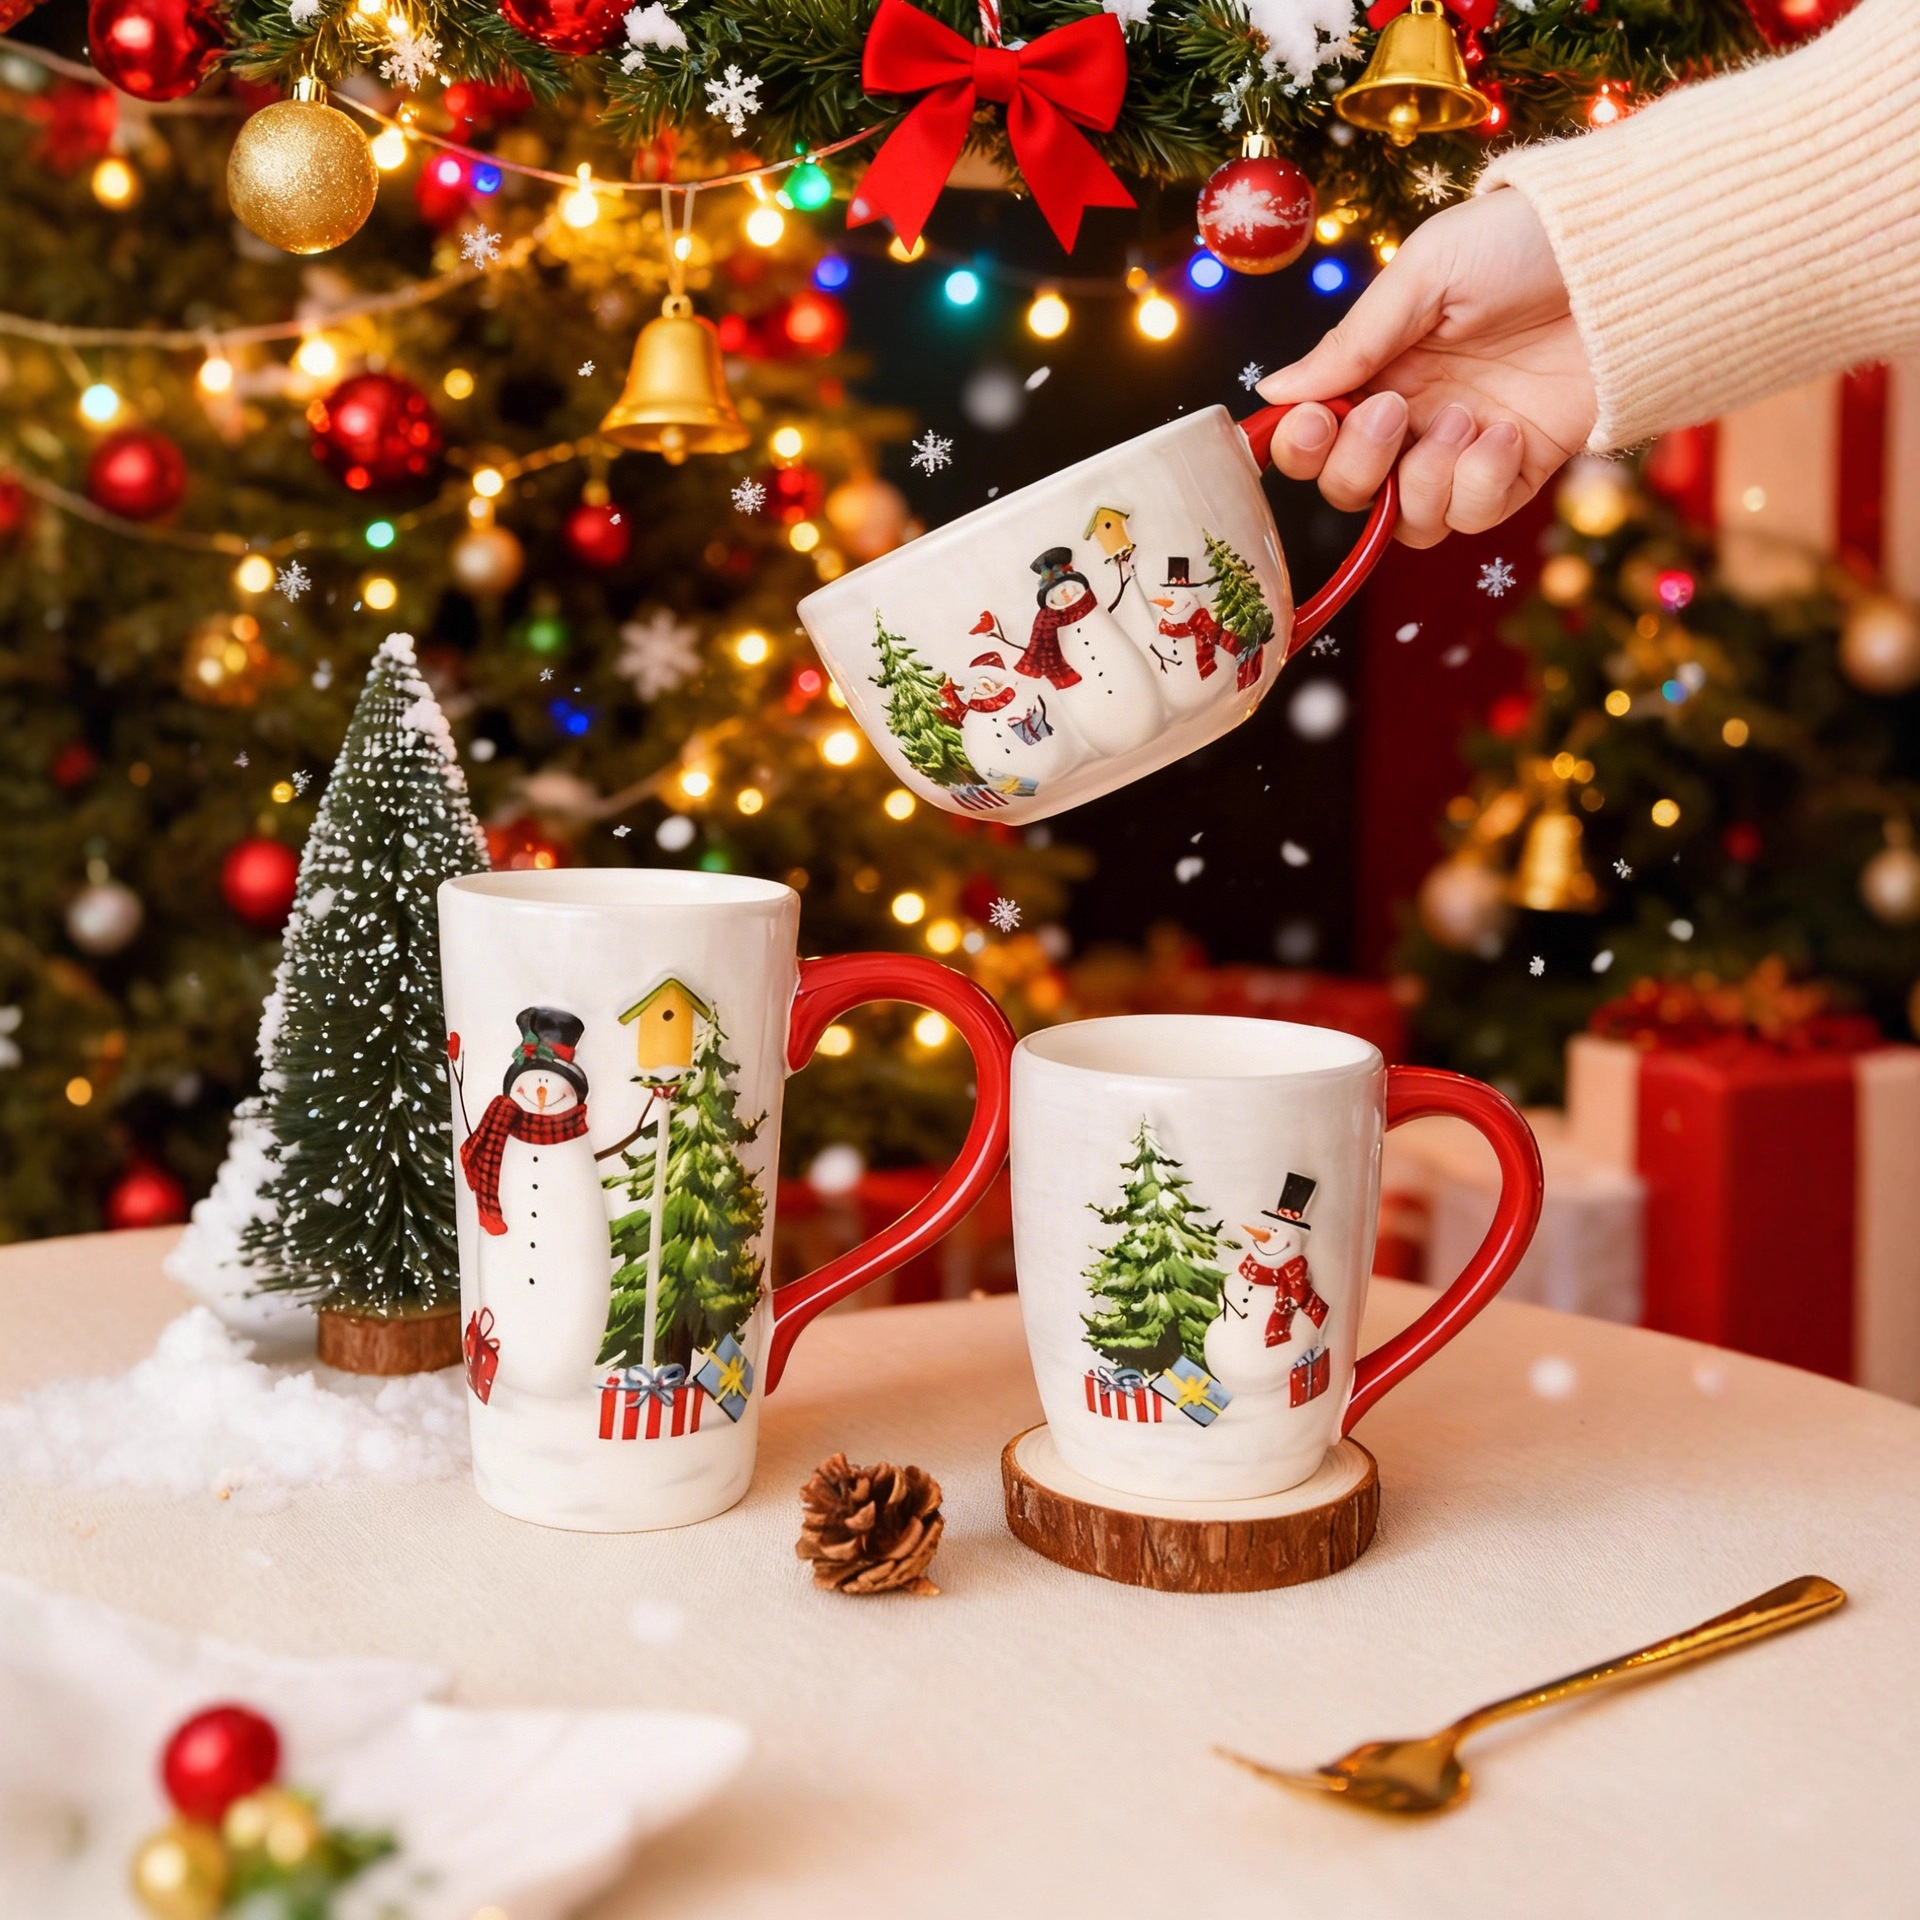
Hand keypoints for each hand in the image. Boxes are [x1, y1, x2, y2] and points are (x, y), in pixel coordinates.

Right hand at [1255, 190, 1597, 547]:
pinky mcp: (1523, 468)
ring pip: (1411, 521)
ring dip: (1426, 479)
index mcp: (1381, 367)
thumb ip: (1352, 341)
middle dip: (1359, 465)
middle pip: (1353, 492)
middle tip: (1392, 410)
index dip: (1300, 446)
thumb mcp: (1426, 273)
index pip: (1315, 436)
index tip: (1314, 419)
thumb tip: (1273, 390)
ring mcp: (1467, 449)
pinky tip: (1506, 432)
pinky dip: (1481, 483)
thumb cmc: (1524, 241)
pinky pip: (1477, 515)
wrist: (1630, 252)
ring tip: (1466, 417)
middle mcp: (1415, 416)